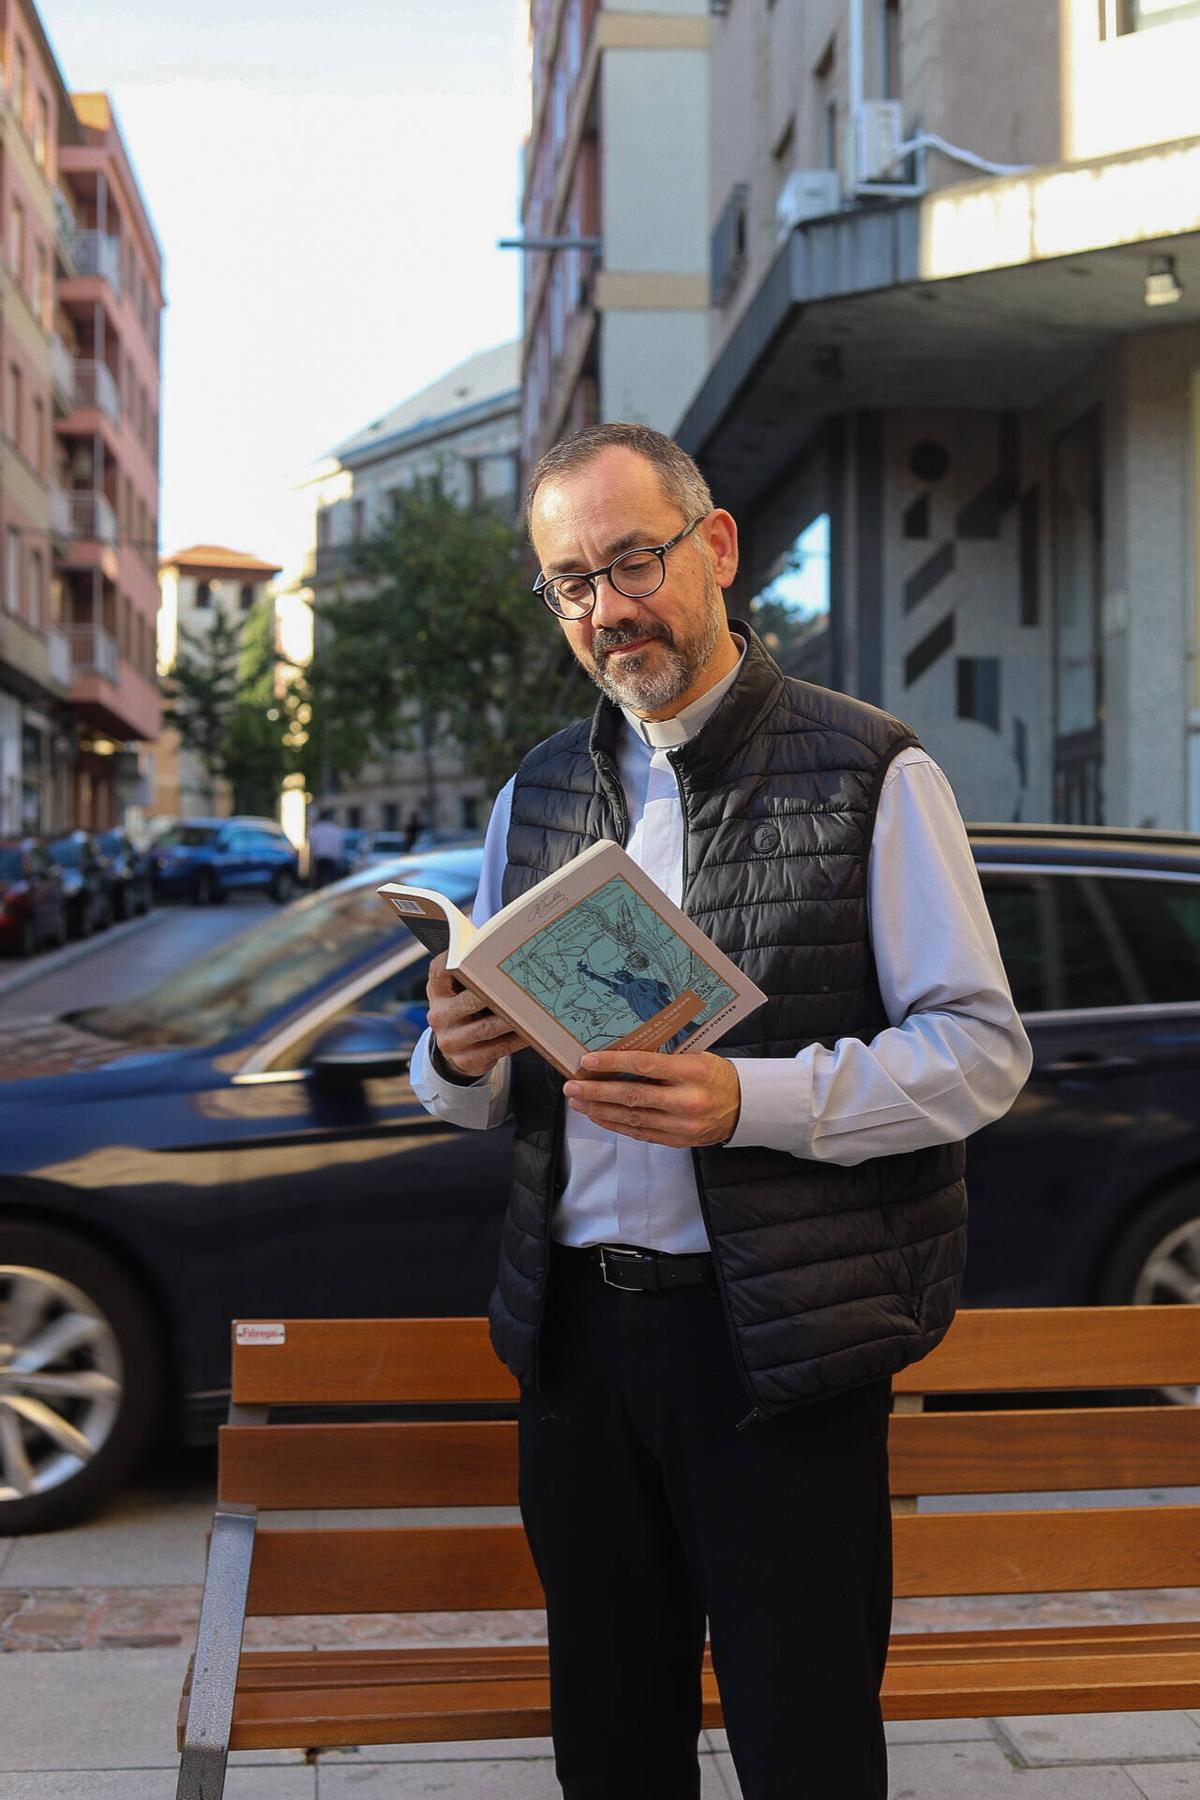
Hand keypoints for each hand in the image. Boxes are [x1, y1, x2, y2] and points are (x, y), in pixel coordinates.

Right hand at [426, 953, 528, 1079]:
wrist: (454, 1047)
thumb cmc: (464, 1008)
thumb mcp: (459, 990)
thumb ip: (472, 976)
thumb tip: (504, 955)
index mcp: (437, 991)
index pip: (441, 970)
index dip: (456, 959)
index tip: (477, 951)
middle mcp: (439, 1016)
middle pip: (470, 1001)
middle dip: (496, 993)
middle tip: (519, 985)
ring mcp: (451, 1040)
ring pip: (487, 1027)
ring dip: (511, 1018)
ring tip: (531, 1009)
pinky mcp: (466, 1060)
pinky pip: (498, 1048)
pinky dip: (516, 1039)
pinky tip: (530, 1031)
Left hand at [562, 1050, 740, 1147]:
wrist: (744, 1107)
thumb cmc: (714, 1074)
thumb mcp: (696, 1056)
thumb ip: (664, 1058)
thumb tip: (621, 1053)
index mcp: (693, 1072)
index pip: (646, 1065)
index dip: (614, 1063)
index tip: (588, 1061)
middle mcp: (686, 1100)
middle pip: (633, 1096)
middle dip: (598, 1092)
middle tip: (572, 1086)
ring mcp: (682, 1124)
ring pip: (633, 1118)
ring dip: (601, 1110)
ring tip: (578, 1102)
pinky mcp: (677, 1140)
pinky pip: (640, 1133)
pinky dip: (616, 1125)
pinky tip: (599, 1116)